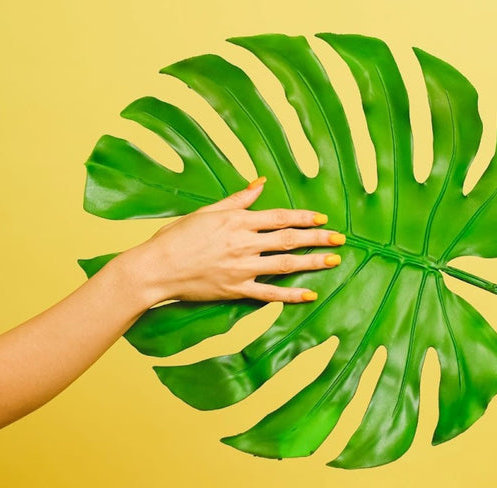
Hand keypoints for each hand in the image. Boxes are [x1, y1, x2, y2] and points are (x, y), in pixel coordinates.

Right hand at [118, 177, 345, 307]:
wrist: (156, 267)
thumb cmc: (177, 236)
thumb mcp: (207, 211)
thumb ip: (237, 198)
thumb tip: (260, 182)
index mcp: (237, 221)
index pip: (279, 217)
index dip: (303, 217)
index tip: (322, 218)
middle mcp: (243, 243)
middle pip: (288, 239)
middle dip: (317, 238)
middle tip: (340, 239)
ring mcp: (242, 267)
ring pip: (285, 264)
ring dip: (312, 262)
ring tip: (333, 260)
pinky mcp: (236, 289)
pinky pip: (269, 294)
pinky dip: (291, 295)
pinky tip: (310, 294)